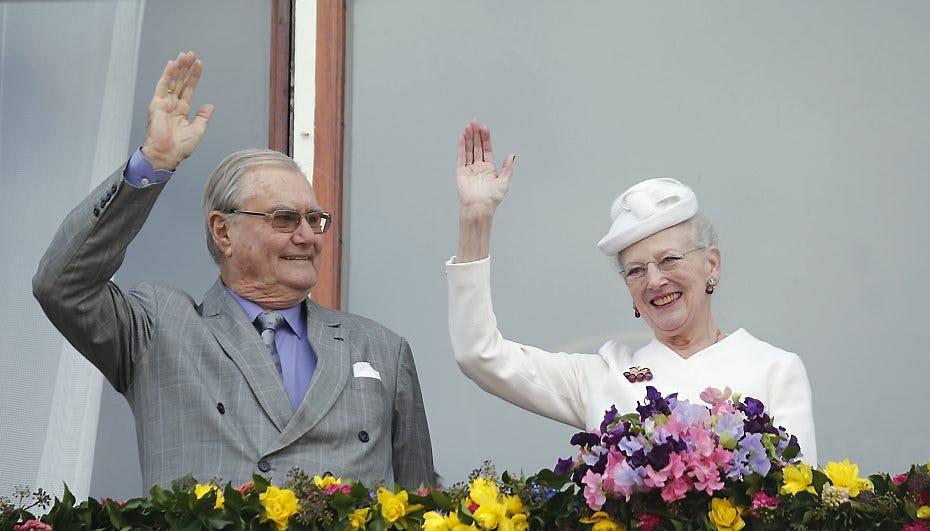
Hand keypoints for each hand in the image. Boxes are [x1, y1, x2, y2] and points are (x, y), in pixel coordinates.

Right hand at [141, 51, 213, 169]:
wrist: (166, 155)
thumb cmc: (180, 148)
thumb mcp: (197, 130)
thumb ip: (202, 117)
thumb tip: (210, 106)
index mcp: (182, 110)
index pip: (189, 89)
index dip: (194, 76)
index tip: (200, 64)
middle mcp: (172, 105)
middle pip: (180, 81)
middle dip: (186, 67)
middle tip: (192, 54)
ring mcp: (164, 104)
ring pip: (172, 81)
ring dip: (178, 67)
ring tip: (185, 55)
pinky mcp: (156, 105)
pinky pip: (162, 86)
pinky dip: (167, 75)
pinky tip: (172, 64)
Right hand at [456, 119, 514, 220]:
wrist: (480, 207)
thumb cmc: (492, 198)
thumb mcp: (504, 181)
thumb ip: (507, 168)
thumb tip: (511, 155)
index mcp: (489, 168)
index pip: (487, 149)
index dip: (486, 138)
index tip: (485, 128)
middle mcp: (478, 167)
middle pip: (477, 147)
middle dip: (476, 134)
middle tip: (475, 122)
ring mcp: (469, 169)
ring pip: (468, 149)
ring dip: (468, 138)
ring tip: (468, 126)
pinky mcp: (461, 172)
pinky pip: (461, 157)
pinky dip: (460, 147)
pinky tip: (461, 136)